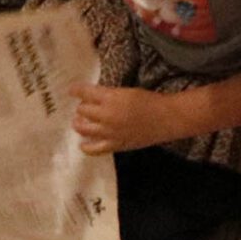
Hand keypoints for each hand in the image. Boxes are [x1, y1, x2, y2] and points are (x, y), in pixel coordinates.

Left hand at [70, 83, 187, 154]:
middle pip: (82, 110)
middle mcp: (107, 115)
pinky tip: (83, 143)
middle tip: (86, 107)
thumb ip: (108, 95)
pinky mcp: (115, 145)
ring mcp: (110, 132)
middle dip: (82, 108)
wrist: (167, 119)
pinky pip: (94, 149)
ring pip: (83, 128)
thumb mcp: (126, 91)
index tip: (73, 90)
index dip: (76, 90)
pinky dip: (86, 146)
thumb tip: (91, 98)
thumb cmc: (149, 101)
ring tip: (81, 122)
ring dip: (80, 124)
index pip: (84, 93)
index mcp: (110, 98)